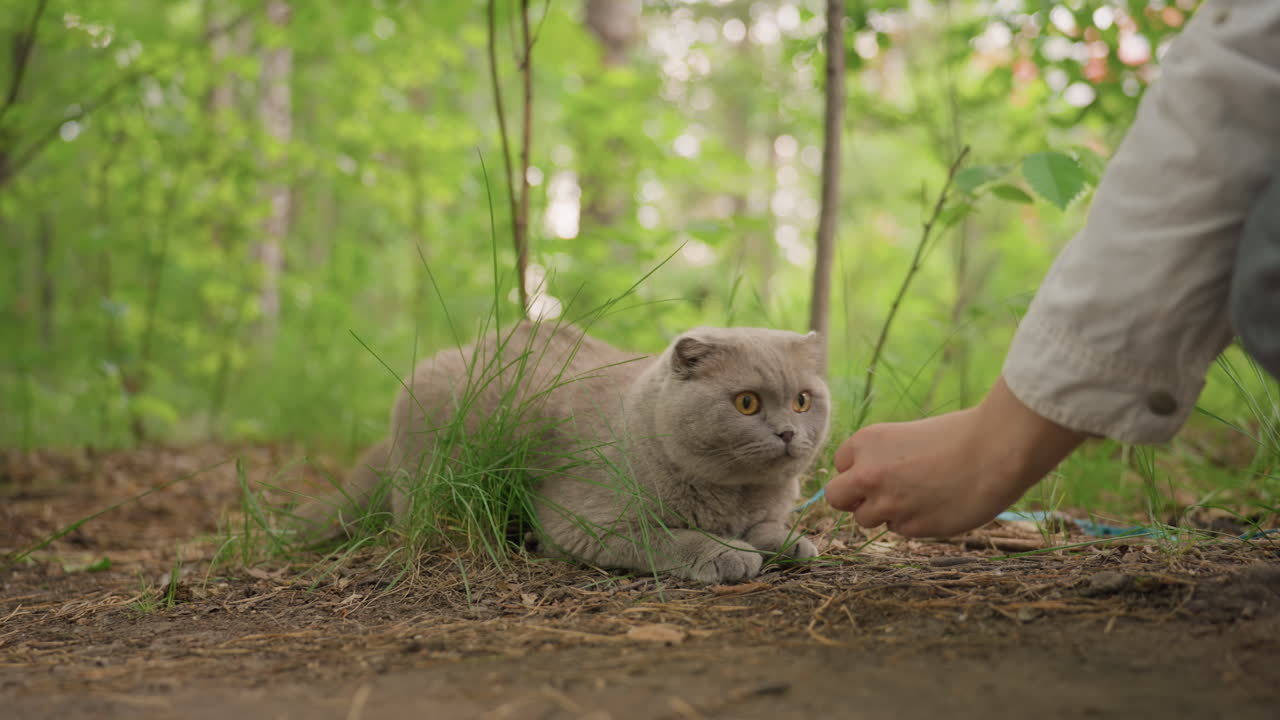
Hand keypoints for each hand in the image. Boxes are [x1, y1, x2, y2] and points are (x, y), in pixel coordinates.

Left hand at [825, 377, 1085, 537]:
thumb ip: (882, 459)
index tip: (880, 468)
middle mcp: (868, 475)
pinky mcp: (911, 528)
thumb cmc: (959, 436)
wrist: (996, 451)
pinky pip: (900, 530)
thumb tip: (870, 484)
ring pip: (867, 520)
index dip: (859, 469)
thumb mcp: (907, 436)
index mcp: (866, 443)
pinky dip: (914, 522)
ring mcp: (888, 505)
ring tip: (920, 495)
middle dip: (853, 498)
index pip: (840, 465)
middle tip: (878, 495)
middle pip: (836, 498)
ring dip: (885, 512)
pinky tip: (938, 504)